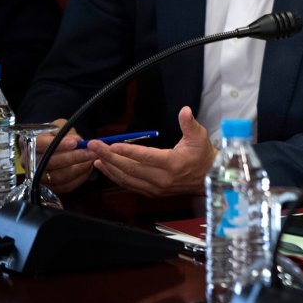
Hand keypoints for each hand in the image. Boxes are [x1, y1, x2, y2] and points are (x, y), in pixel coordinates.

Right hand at [36, 119, 97, 193]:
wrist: (52, 147)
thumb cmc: (56, 135)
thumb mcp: (60, 126)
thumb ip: (67, 132)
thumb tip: (76, 141)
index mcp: (31, 144)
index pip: (41, 144)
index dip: (59, 145)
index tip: (75, 143)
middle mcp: (31, 162)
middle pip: (51, 162)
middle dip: (75, 157)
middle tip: (91, 152)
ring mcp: (38, 176)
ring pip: (58, 176)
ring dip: (79, 169)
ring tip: (92, 160)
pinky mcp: (48, 187)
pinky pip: (64, 186)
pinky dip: (79, 178)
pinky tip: (88, 169)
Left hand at [88, 106, 216, 196]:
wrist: (209, 177)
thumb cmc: (202, 154)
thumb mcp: (200, 136)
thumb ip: (189, 123)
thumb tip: (184, 110)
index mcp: (173, 164)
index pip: (146, 157)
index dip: (128, 151)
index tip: (111, 145)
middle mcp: (161, 179)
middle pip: (130, 168)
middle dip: (109, 157)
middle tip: (93, 146)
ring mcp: (155, 188)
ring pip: (126, 178)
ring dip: (109, 168)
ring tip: (95, 157)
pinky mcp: (151, 192)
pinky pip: (129, 185)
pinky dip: (115, 177)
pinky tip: (105, 168)